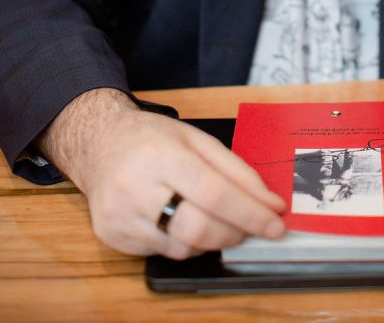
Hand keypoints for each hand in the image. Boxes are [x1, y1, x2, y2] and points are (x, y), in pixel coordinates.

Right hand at [41, 91, 285, 258]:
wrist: (99, 144)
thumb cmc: (152, 139)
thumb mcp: (196, 139)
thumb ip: (235, 170)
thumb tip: (270, 203)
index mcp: (162, 154)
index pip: (215, 193)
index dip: (251, 213)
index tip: (276, 223)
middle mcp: (137, 186)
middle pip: (199, 227)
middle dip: (236, 232)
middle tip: (254, 227)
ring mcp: (121, 215)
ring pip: (183, 247)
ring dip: (213, 240)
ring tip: (220, 222)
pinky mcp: (113, 237)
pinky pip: (164, 253)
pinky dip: (186, 244)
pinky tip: (185, 223)